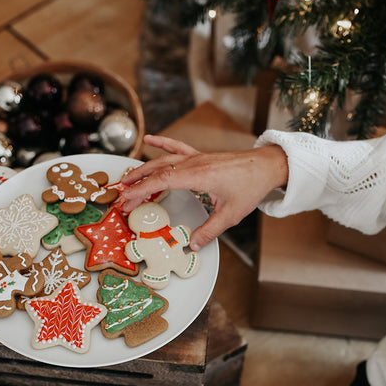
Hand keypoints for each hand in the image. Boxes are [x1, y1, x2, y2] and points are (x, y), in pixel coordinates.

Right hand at [119, 135, 288, 249]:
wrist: (266, 165)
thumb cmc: (250, 186)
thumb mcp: (231, 214)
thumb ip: (210, 230)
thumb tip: (193, 245)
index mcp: (198, 176)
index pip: (161, 182)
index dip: (140, 191)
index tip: (126, 201)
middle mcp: (194, 163)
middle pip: (156, 170)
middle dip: (135, 184)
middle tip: (119, 197)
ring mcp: (196, 157)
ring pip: (163, 160)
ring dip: (142, 168)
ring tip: (126, 178)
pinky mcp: (201, 156)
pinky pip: (177, 147)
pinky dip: (162, 143)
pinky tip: (150, 140)